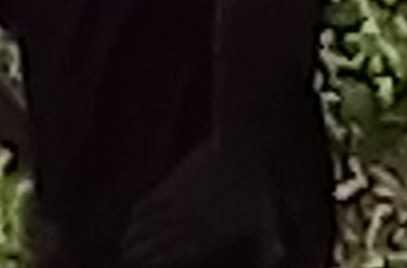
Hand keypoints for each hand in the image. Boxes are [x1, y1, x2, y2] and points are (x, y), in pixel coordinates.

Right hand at [122, 139, 275, 266]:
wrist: (239, 149)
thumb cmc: (256, 185)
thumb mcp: (266, 218)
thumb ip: (269, 244)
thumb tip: (281, 257)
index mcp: (208, 235)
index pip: (174, 254)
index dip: (157, 261)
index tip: (143, 264)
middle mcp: (187, 223)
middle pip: (155, 241)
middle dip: (139, 251)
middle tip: (126, 255)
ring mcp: (177, 203)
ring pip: (148, 223)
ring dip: (134, 233)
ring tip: (125, 240)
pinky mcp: (172, 183)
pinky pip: (149, 202)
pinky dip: (139, 211)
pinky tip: (133, 215)